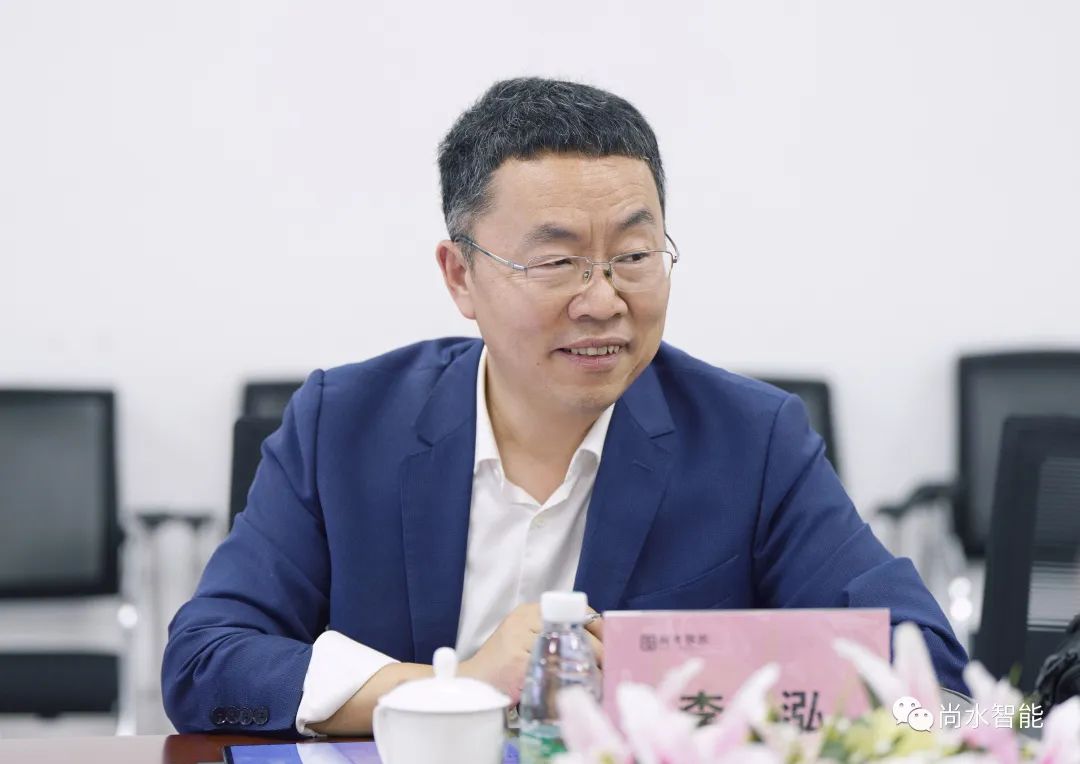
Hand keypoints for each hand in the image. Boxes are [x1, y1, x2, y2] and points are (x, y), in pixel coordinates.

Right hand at [459, 603, 605, 701]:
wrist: (474, 681)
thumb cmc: (505, 664)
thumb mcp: (529, 639)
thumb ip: (553, 635)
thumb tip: (595, 644)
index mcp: (531, 611)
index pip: (573, 609)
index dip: (597, 626)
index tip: (612, 641)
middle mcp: (525, 619)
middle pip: (573, 629)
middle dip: (597, 649)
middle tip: (610, 665)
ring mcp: (519, 638)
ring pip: (565, 648)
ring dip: (587, 665)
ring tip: (599, 677)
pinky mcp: (515, 660)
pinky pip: (549, 669)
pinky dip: (566, 680)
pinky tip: (576, 687)